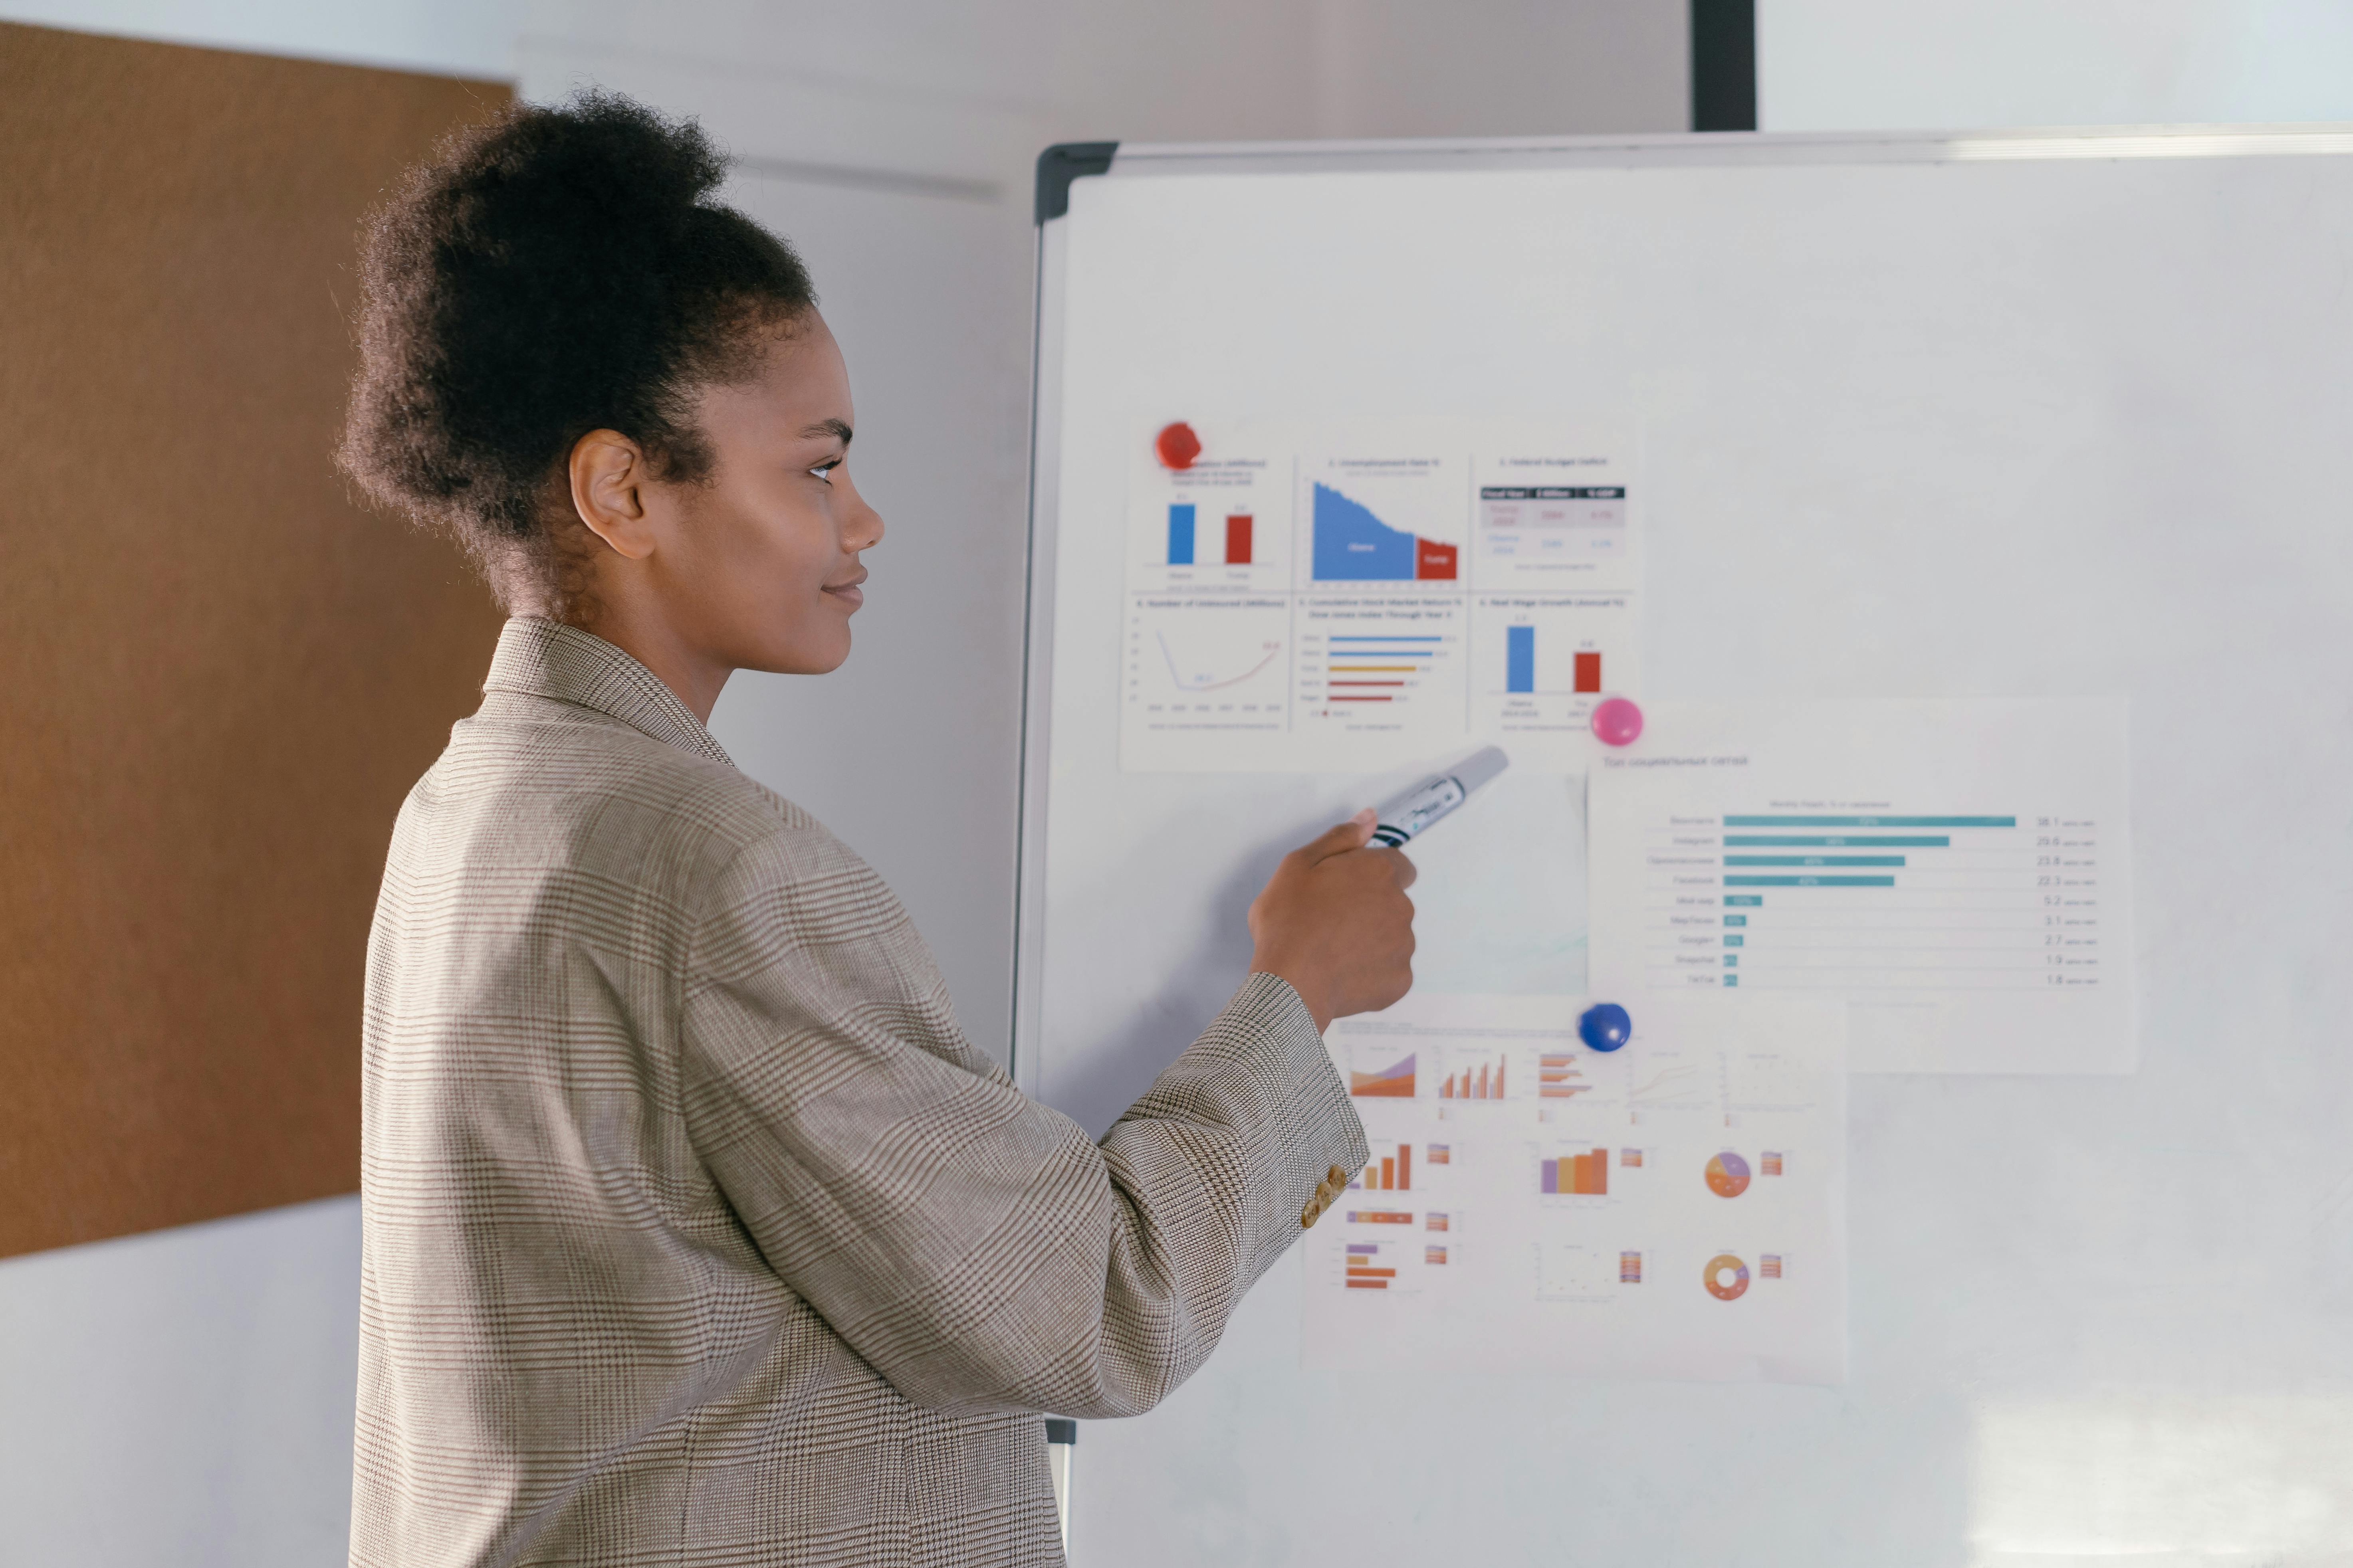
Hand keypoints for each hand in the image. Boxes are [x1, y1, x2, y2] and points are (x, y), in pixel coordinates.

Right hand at [1247, 809, 1416, 1032]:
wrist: (1290, 984)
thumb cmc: (1288, 923)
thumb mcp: (1298, 865)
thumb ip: (1340, 838)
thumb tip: (1369, 818)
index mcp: (1378, 872)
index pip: (1398, 865)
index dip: (1372, 875)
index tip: (1347, 889)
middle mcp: (1400, 905)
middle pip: (1392, 902)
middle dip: (1368, 908)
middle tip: (1329, 921)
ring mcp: (1403, 945)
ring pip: (1391, 937)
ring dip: (1370, 940)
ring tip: (1331, 950)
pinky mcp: (1400, 980)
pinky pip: (1389, 971)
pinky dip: (1370, 971)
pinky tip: (1341, 972)